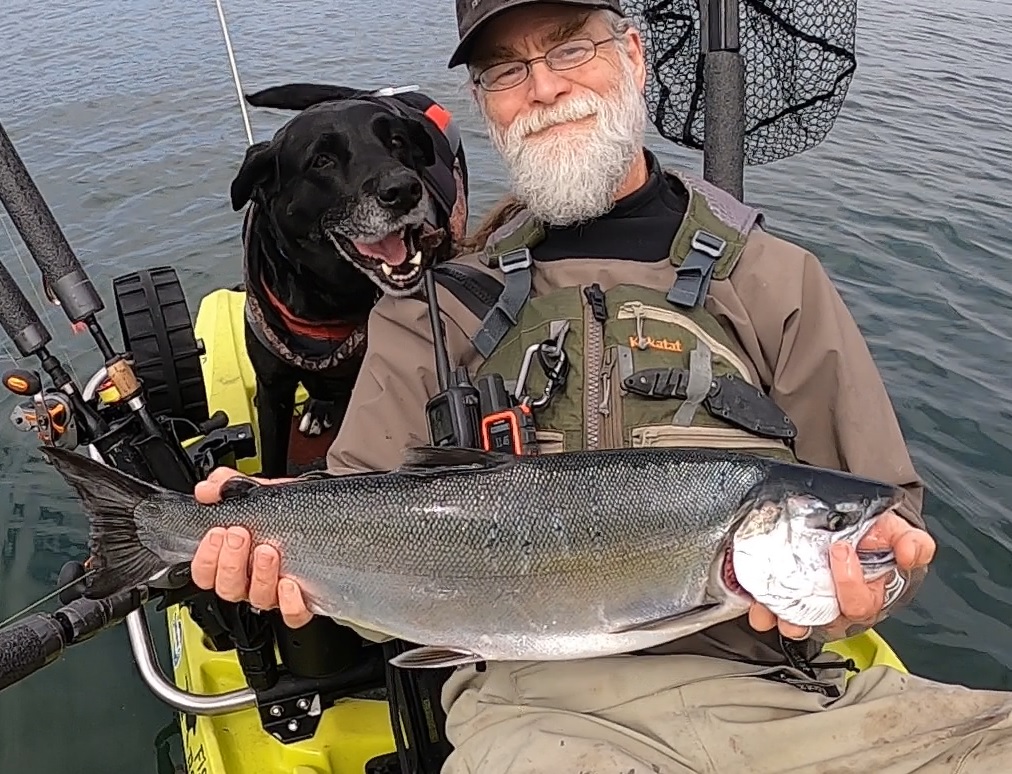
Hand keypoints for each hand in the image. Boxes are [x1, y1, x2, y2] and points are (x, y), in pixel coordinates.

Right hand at [190, 467, 313, 628]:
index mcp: (234, 560)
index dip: (205, 558)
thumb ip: (231, 487)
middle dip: (231, 562)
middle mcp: (251, 580)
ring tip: (268, 549)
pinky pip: (292, 614)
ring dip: (259, 574)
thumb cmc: (290, 511)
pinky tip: (290, 583)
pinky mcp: (302, 601)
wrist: (326, 514)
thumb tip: (207, 487)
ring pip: (258, 598)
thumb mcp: (261, 493)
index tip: (216, 532)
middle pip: (228, 589)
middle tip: (240, 534)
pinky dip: (289, 602)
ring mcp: (276, 592)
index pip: (205, 574)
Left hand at [748, 508, 936, 639]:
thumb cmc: (871, 532)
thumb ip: (911, 541)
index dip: (852, 582)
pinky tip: (758, 611)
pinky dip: (765, 612)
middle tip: (806, 565)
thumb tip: (912, 553)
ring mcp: (815, 603)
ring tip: (775, 612)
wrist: (842, 520)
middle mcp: (842, 603)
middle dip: (818, 598)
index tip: (841, 549)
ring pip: (802, 620)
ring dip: (788, 619)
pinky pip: (776, 612)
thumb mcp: (894, 529)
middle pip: (832, 615)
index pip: (863, 601)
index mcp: (870, 592)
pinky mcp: (789, 599)